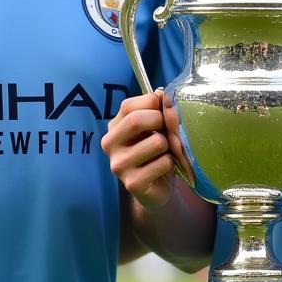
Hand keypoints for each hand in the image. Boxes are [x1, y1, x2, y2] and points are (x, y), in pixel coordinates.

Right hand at [102, 89, 190, 209]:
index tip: (163, 111)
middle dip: (161, 122)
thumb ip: (156, 109)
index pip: (128, 105)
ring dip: (170, 145)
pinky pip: (163, 163)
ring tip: (166, 152)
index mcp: (114, 127)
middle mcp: (110, 144)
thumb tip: (161, 93)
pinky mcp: (132, 183)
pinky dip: (172, 163)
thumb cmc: (157, 152)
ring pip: (156, 142)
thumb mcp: (155, 127)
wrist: (158, 188)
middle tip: (168, 131)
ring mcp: (118, 165)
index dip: (152, 104)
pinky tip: (165, 168)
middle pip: (136, 121)